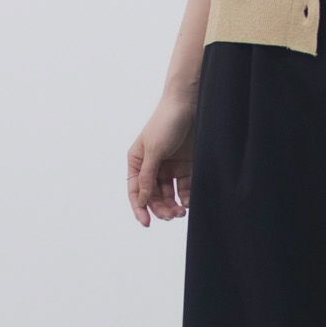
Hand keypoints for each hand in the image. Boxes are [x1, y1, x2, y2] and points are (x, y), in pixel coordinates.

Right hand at [127, 90, 197, 225]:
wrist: (189, 104)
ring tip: (181, 212)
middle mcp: (152, 166)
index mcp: (137, 161)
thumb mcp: (154, 150)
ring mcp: (170, 166)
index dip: (139, 208)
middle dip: (160, 208)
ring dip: (173, 205)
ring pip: (169, 194)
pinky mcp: (186, 165)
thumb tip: (141, 199)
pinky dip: (186, 196)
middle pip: (153, 195)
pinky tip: (189, 202)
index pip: (136, 190)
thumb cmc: (166, 122)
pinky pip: (184, 186)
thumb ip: (147, 176)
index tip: (146, 223)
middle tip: (171, 216)